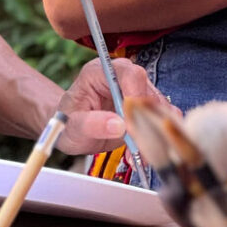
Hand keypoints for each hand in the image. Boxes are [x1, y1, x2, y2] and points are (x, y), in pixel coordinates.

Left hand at [56, 57, 170, 154]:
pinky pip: (157, 120)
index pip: (130, 75)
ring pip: (157, 107)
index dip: (136, 97)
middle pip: (148, 92)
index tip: (132, 124)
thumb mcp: (71, 127)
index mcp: (102, 71)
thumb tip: (118, 125)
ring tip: (141, 155)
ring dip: (153, 133)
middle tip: (140, 146)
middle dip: (147, 121)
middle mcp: (124, 76)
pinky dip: (155, 137)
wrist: (72, 128)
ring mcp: (136, 90)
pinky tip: (145, 153)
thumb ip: (91, 124)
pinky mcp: (144, 107)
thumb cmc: (68, 122)